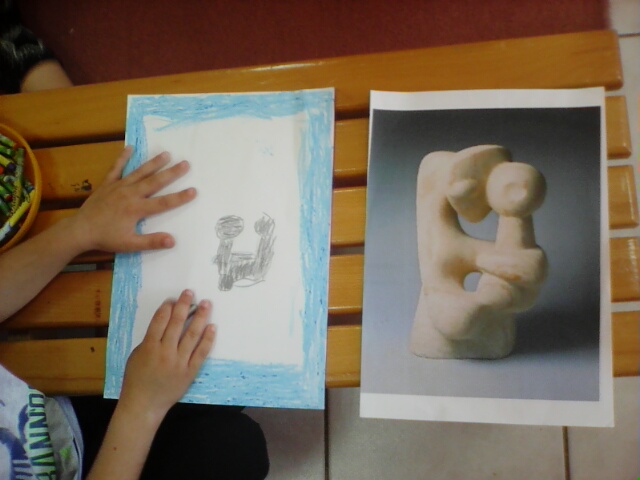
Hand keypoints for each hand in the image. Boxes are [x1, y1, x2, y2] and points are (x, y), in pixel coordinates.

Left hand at [69, 146, 195, 252]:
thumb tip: (173, 240)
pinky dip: (123, 158)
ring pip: (139, 172)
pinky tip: (130, 148)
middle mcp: (130, 194)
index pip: (164, 203)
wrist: (80, 230)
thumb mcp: (130, 244)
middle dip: (172, 173)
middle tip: (186, 164)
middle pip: (155, 182)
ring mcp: (119, 187)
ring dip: (154, 163)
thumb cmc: (106, 238)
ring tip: (166, 154)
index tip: (194, 191)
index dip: (180, 197)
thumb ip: (151, 242)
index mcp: (137, 209)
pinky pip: (116, 168)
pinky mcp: (107, 184)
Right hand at [119, 290, 215, 420]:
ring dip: (200, 317)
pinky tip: (212, 327)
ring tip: (206, 304)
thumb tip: (165, 322)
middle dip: (184, 306)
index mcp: (149, 347)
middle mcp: (165, 352)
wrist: (144, 405)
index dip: (168, 307)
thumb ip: (150, 339)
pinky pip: (201, 352)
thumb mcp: (136, 355)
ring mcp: (179, 362)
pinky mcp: (190, 371)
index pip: (160, 321)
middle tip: (191, 293)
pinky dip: (207, 339)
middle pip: (176, 324)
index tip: (174, 299)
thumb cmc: (137, 379)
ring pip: (192, 335)